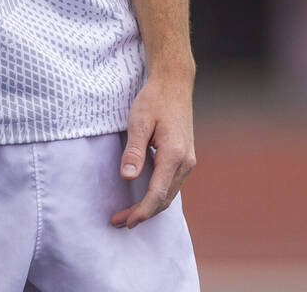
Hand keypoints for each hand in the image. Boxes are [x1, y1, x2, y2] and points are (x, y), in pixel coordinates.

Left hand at [111, 76, 196, 228]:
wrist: (174, 83)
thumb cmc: (153, 99)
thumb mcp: (139, 121)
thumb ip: (134, 150)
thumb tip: (128, 178)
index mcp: (174, 154)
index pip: (157, 194)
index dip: (141, 211)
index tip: (125, 221)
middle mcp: (185, 162)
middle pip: (164, 199)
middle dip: (142, 214)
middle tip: (119, 222)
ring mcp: (188, 161)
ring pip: (169, 194)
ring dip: (150, 206)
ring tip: (128, 214)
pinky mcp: (185, 158)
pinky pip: (171, 184)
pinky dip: (157, 195)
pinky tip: (143, 197)